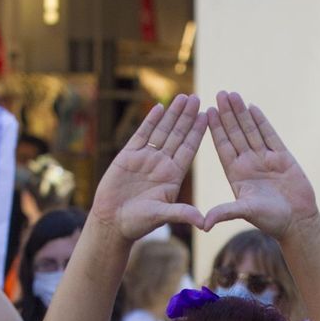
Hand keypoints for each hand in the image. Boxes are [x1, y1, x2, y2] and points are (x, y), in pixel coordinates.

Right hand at [88, 94, 206, 240]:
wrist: (112, 222)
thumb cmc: (138, 223)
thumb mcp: (162, 216)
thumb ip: (182, 214)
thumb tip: (204, 223)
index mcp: (173, 176)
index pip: (189, 149)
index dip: (197, 132)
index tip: (208, 116)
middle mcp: (162, 164)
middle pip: (178, 135)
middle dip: (187, 117)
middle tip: (197, 98)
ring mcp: (145, 158)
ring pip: (162, 131)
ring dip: (172, 114)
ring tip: (183, 97)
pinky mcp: (128, 156)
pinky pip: (142, 134)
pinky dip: (150, 121)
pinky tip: (159, 107)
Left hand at [203, 91, 318, 237]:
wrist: (298, 221)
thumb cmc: (271, 220)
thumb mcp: (245, 212)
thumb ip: (225, 212)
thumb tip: (204, 224)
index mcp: (236, 174)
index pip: (223, 146)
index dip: (215, 129)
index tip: (206, 112)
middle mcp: (248, 163)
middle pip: (235, 133)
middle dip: (227, 114)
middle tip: (219, 94)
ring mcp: (265, 159)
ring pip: (251, 131)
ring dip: (241, 113)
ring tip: (232, 94)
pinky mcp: (282, 157)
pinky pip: (270, 135)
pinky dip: (261, 122)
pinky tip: (253, 108)